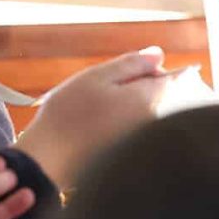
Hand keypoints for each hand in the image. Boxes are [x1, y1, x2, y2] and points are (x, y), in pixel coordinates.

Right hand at [15, 48, 167, 189]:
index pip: (172, 78)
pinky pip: (133, 131)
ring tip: (95, 112)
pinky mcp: (128, 154)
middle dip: (138, 88)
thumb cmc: (68, 115)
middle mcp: (151, 122)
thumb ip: (131, 64)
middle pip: (159, 96)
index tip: (131, 73)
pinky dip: (119, 125)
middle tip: (103, 93)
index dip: (152, 70)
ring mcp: (141, 140)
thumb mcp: (96, 77)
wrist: (46, 163)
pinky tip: (94, 129)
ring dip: (127, 107)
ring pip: (144, 113)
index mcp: (147, 100)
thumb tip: (159, 55)